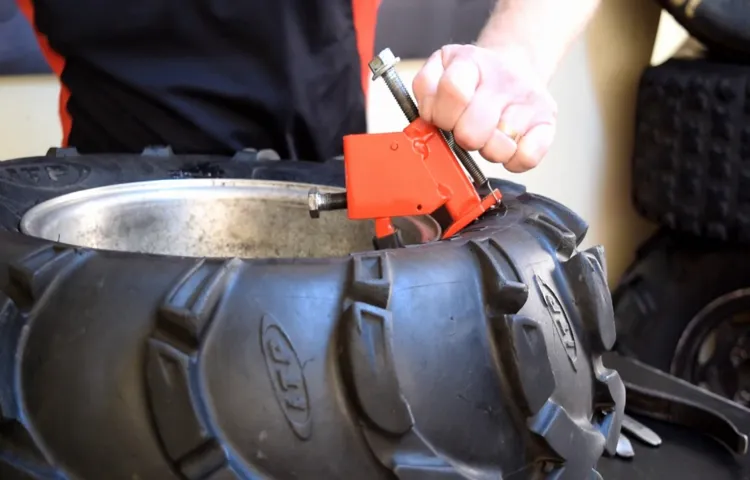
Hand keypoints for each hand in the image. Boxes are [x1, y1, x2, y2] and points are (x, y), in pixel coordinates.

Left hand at [412, 44, 556, 172]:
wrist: (513, 66)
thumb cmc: (473, 79)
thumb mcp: (440, 69)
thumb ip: (425, 90)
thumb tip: (426, 118)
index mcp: (470, 61)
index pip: (452, 91)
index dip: (442, 115)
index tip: (443, 118)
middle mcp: (504, 77)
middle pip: (472, 130)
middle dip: (463, 137)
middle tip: (466, 129)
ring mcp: (528, 99)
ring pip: (499, 148)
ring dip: (487, 150)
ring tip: (487, 135)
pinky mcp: (547, 120)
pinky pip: (527, 157)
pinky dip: (513, 161)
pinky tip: (507, 145)